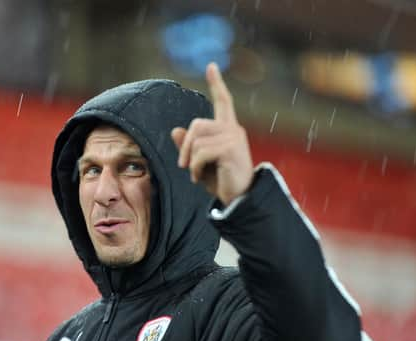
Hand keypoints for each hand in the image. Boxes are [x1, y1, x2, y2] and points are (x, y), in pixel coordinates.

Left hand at [171, 62, 253, 205]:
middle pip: (197, 124)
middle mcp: (233, 129)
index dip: (217, 83)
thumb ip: (190, 146)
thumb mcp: (201, 162)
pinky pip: (200, 152)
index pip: (223, 101)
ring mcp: (234, 138)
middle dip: (185, 146)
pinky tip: (197, 177)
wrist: (240, 199)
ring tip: (194, 174)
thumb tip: (175, 130)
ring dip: (190, 160)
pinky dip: (193, 167)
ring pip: (197, 140)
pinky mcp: (231, 149)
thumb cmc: (222, 180)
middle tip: (182, 165)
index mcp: (228, 129)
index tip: (212, 66)